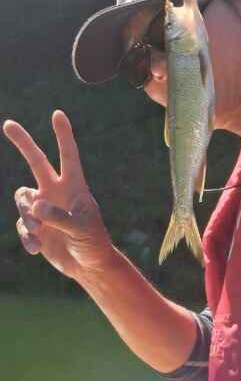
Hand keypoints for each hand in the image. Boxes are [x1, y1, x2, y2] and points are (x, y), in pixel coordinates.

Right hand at [3, 110, 113, 280]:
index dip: (63, 135)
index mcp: (74, 186)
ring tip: (38, 230)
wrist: (88, 265)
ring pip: (22, 198)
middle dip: (23, 143)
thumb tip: (35, 203)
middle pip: (36, 161)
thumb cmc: (92, 242)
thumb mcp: (81, 229)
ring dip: (26, 215)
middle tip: (8, 123)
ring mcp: (44, 207)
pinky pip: (22, 225)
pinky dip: (26, 236)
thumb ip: (59, 216)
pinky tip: (37, 249)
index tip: (57, 114)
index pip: (68, 156)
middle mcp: (56, 191)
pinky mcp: (35, 225)